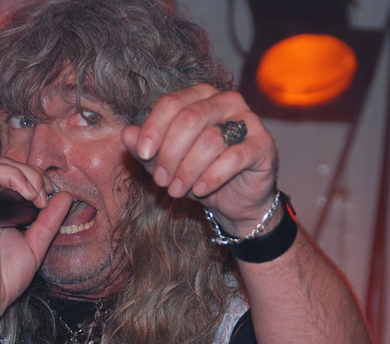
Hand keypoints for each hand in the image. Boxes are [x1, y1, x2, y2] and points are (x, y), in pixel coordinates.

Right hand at [0, 158, 72, 319]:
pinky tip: (10, 191)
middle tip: (42, 195)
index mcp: (2, 210)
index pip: (14, 175)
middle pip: (2, 166)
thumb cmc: (5, 279)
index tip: (50, 193)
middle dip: (29, 173)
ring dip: (14, 174)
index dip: (34, 176)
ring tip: (31, 194)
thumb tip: (65, 195)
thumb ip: (49, 221)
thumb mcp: (36, 246)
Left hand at [122, 84, 278, 236]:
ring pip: (210, 140)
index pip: (172, 103)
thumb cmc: (198, 174)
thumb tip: (126, 134)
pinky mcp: (263, 145)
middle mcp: (227, 101)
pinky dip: (212, 177)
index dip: (154, 128)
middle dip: (170, 154)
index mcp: (201, 96)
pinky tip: (200, 190)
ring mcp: (248, 120)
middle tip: (161, 181)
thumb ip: (145, 147)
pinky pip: (233, 158)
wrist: (236, 200)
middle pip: (189, 119)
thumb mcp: (165, 163)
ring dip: (188, 170)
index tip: (143, 154)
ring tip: (177, 190)